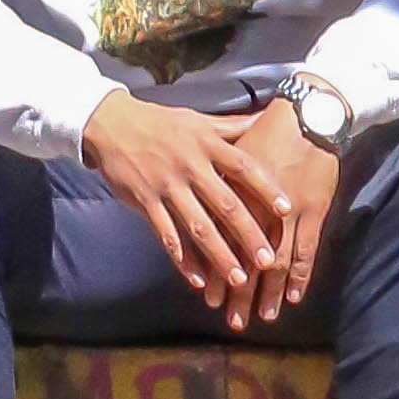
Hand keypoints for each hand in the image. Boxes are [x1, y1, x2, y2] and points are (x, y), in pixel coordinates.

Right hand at [84, 88, 335, 323]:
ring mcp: (166, 185)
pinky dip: (181, 258)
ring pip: (197, 225)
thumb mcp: (198, 119)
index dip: (265, 187)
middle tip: (269, 260)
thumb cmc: (162, 122)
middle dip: (248, 233)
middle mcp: (190, 165)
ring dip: (219, 254)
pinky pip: (166, 234)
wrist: (111, 123)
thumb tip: (267, 118)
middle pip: (224, 202)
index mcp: (206, 143)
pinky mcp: (145, 201)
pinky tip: (197, 279)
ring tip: (239, 279)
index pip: (242, 166)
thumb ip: (232, 126)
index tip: (286, 210)